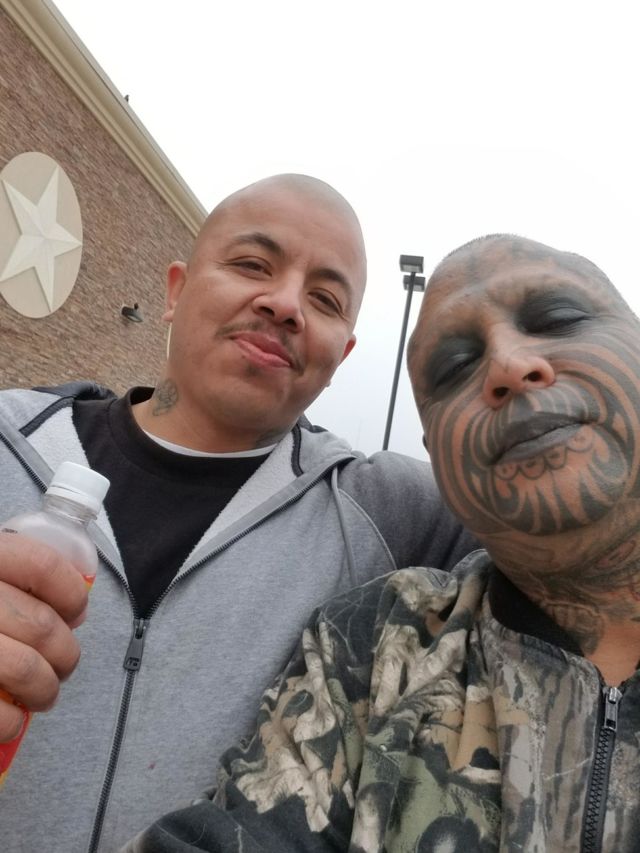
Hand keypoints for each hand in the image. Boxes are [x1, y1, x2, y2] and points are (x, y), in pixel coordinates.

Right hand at [0, 532, 87, 741]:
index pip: (40, 565)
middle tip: (63, 665)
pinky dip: (8, 722)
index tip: (75, 612)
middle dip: (65, 653)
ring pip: (24, 668)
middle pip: (41, 624)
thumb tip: (72, 608)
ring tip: (42, 696)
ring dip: (45, 689)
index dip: (70, 592)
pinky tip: (9, 721)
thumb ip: (7, 576)